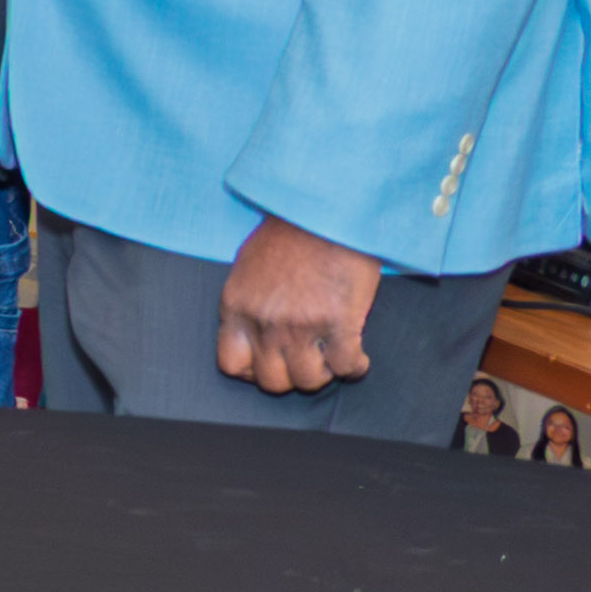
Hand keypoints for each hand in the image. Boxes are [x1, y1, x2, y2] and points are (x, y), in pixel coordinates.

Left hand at [211, 212, 385, 395]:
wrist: (326, 210)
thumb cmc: (290, 232)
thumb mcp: (248, 266)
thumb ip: (249, 302)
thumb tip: (255, 329)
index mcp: (237, 306)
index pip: (232, 365)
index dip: (255, 371)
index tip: (274, 362)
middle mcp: (264, 322)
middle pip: (273, 381)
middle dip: (292, 375)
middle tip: (308, 359)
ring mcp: (300, 325)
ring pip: (309, 380)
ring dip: (324, 372)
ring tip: (331, 356)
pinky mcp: (339, 323)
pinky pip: (346, 367)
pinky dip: (355, 367)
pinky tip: (357, 355)